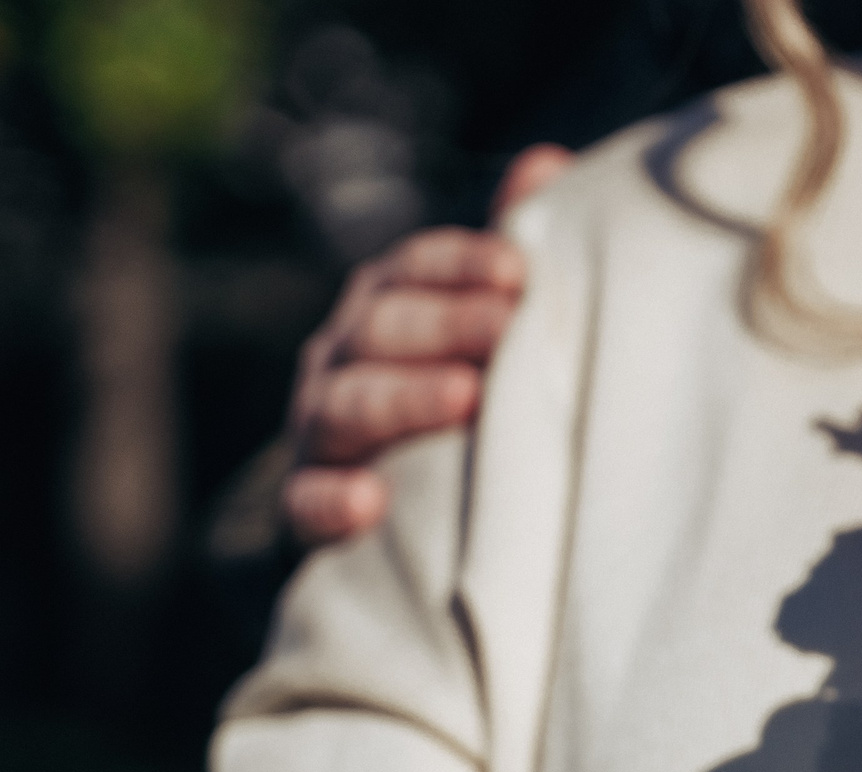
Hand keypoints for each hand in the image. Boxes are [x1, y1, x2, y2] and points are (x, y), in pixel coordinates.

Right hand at [283, 144, 571, 545]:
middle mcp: (343, 359)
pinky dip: (332, 501)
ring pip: (345, 406)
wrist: (368, 513)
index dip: (460, 263)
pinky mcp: (304, 511)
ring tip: (464, 398)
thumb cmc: (442, 401)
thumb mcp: (473, 329)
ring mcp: (318, 432)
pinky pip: (306, 503)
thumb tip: (550, 162)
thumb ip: (503, 256)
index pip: (413, 268)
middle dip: (444, 323)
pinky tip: (369, 503)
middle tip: (506, 324)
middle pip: (382, 329)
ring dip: (402, 400)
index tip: (518, 268)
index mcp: (387, 309)